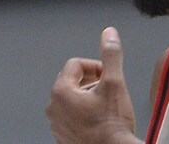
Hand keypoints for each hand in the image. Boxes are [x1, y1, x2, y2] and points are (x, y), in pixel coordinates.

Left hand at [47, 27, 140, 143]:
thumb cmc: (112, 126)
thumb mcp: (115, 83)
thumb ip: (111, 55)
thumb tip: (108, 34)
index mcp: (61, 91)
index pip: (76, 64)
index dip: (96, 66)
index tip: (108, 76)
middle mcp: (54, 107)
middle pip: (72, 81)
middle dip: (91, 82)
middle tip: (108, 91)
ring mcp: (57, 123)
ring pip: (72, 99)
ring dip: (87, 98)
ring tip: (104, 108)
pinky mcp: (63, 136)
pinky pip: (71, 116)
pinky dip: (83, 114)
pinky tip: (98, 120)